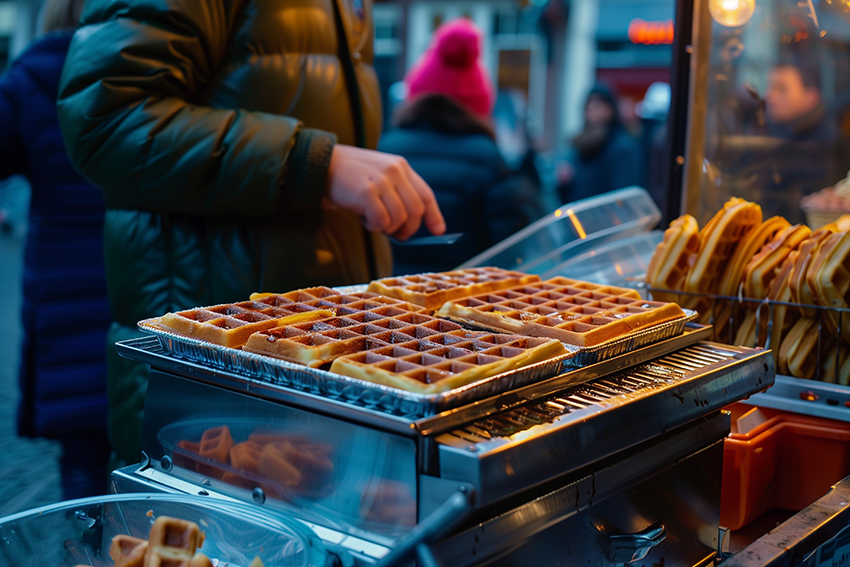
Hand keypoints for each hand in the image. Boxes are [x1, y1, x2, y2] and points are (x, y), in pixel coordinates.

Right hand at [326, 145, 445, 239]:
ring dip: (386, 227)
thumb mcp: (379, 177)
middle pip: (415, 211)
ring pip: (399, 218)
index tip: (438, 231)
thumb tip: (409, 227)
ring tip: (371, 219)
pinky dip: (373, 226)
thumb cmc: (350, 177)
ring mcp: (381, 181)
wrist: (321, 164)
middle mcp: (395, 171)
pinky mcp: (366, 192)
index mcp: (401, 166)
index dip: (433, 215)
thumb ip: (397, 194)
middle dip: (407, 228)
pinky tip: (362, 217)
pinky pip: (381, 221)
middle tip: (393, 233)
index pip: (425, 194)